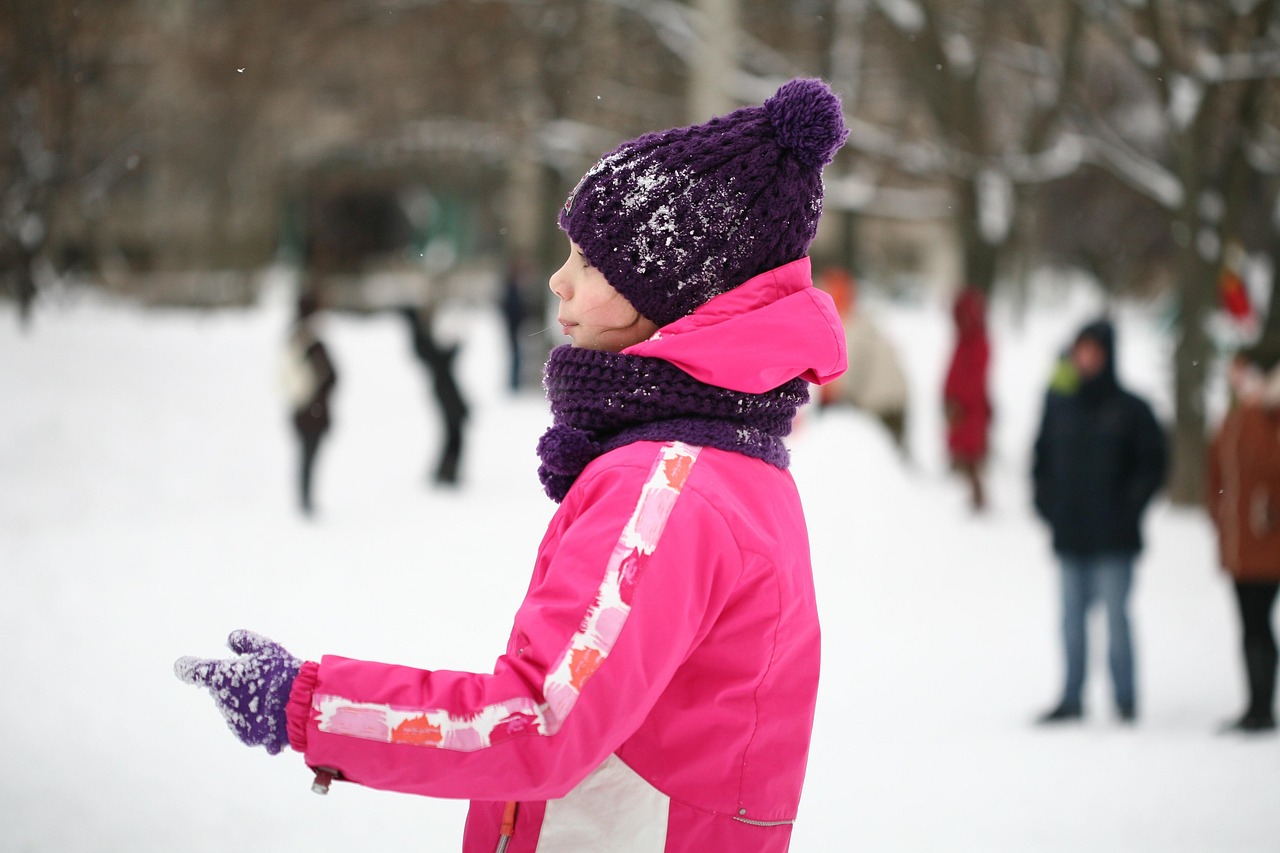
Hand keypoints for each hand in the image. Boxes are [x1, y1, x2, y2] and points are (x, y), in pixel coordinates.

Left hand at [175, 629, 300, 754]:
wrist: (300, 708)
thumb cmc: (282, 673)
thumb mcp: (267, 648)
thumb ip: (245, 641)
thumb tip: (231, 640)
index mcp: (221, 678)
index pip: (194, 671)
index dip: (187, 667)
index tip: (181, 666)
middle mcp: (222, 701)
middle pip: (223, 690)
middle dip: (237, 685)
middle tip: (263, 680)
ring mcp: (233, 721)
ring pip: (236, 708)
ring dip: (248, 702)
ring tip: (273, 698)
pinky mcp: (246, 735)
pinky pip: (248, 724)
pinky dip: (258, 719)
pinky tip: (275, 713)